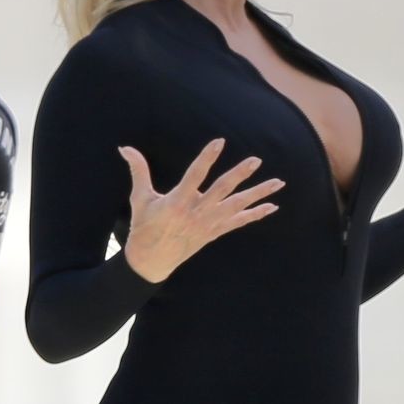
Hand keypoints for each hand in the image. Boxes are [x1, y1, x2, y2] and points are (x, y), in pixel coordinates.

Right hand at [119, 138, 282, 283]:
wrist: (151, 261)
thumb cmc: (144, 226)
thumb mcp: (139, 198)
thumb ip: (138, 170)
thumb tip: (124, 147)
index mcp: (177, 202)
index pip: (195, 175)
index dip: (207, 158)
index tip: (219, 142)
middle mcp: (197, 213)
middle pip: (223, 190)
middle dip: (240, 175)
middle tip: (256, 160)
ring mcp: (208, 224)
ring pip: (237, 206)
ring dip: (259, 193)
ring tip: (279, 182)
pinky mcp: (214, 232)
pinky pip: (239, 222)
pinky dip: (256, 214)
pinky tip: (272, 206)